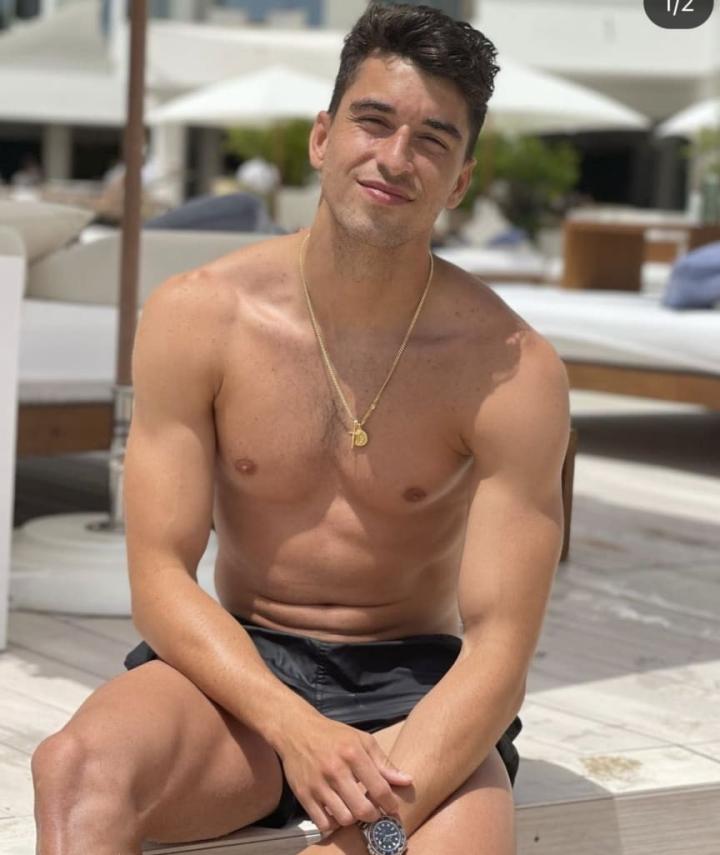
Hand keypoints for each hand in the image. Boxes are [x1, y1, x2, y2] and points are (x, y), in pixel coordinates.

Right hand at [275, 713, 412, 833]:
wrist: (296, 730)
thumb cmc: (333, 735)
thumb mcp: (361, 740)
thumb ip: (383, 762)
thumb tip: (406, 781)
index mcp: (353, 753)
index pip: (379, 788)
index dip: (390, 803)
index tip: (392, 807)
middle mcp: (335, 770)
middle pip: (362, 809)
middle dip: (373, 815)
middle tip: (373, 810)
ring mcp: (318, 784)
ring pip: (344, 819)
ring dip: (353, 819)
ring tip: (354, 809)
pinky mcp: (303, 795)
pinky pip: (323, 823)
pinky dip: (333, 823)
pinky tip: (336, 812)